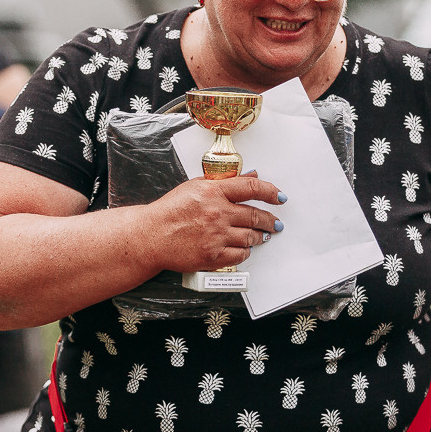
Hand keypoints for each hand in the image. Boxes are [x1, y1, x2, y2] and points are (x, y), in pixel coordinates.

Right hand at [144, 172, 285, 273]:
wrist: (151, 236)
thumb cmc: (170, 211)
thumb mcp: (195, 186)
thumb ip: (224, 181)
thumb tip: (250, 175)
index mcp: (213, 192)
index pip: (251, 188)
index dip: (271, 191)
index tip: (279, 197)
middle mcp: (218, 213)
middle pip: (256, 216)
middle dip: (270, 220)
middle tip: (276, 223)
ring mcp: (216, 236)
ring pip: (251, 237)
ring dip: (260, 237)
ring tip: (262, 236)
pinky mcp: (213, 256)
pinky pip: (240, 255)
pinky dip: (246, 251)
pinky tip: (246, 248)